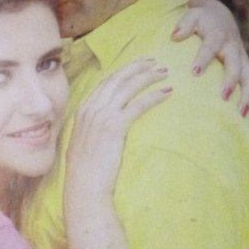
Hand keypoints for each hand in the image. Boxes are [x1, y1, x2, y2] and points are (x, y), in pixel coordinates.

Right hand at [66, 59, 171, 200]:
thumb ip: (93, 126)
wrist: (84, 187)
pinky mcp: (114, 126)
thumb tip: (106, 123)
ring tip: (164, 73)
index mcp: (82, 108)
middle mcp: (90, 107)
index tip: (138, 65)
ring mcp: (101, 116)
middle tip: (154, 61)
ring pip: (128, 87)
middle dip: (137, 66)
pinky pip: (138, 104)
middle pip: (117, 78)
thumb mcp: (83, 141)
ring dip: (148, 76)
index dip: (124, 70)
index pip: (106, 81)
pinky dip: (153, 96)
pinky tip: (166, 92)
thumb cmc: (84, 171)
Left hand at [174, 0, 248, 121]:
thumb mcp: (192, 16)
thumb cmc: (202, 19)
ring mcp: (243, 61)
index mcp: (218, 36)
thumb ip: (184, 25)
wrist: (222, 17)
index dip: (203, 58)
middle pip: (236, 66)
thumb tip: (175, 35)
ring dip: (248, 98)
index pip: (210, 46)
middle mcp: (234, 49)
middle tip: (224, 97)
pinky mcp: (247, 70)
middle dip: (231, 81)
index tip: (195, 71)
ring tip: (243, 117)